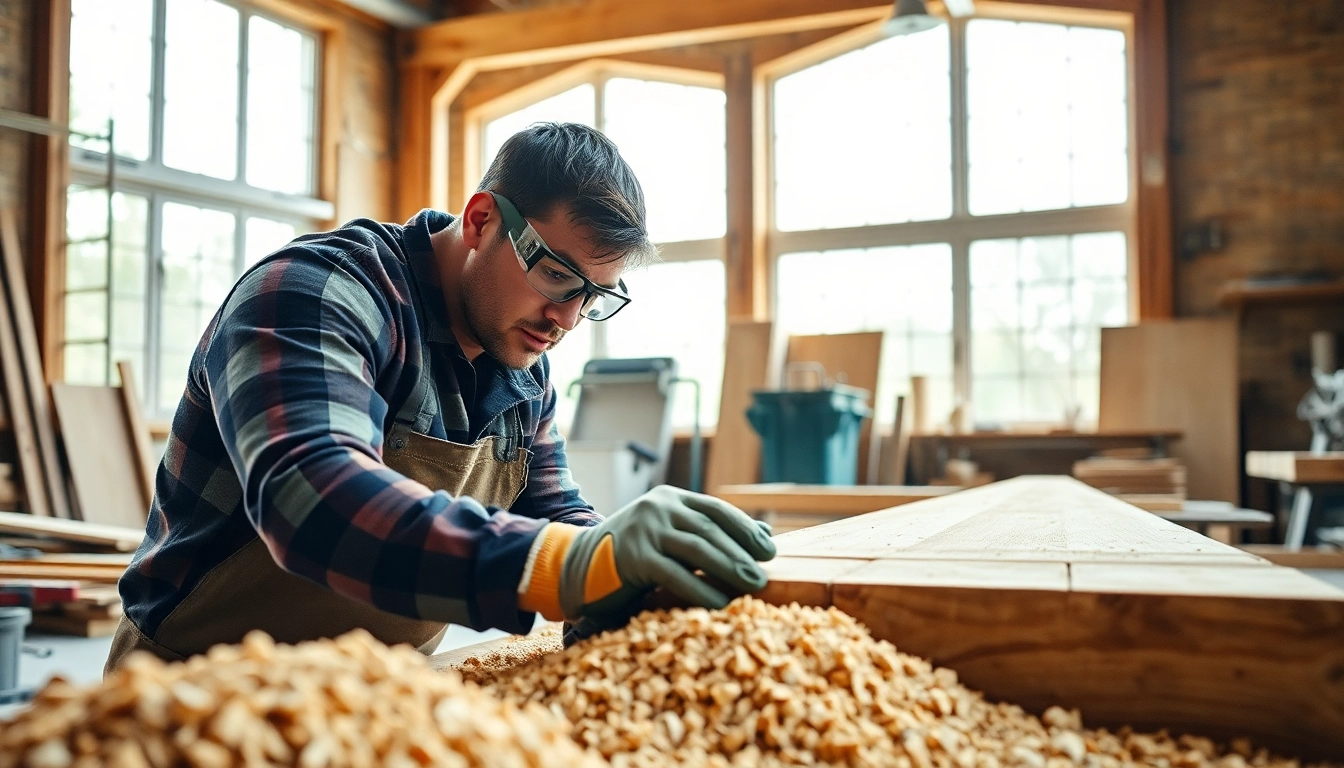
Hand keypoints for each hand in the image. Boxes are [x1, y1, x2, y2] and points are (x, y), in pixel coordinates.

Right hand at [517, 486, 775, 626]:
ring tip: (751, 587)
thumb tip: (765, 537)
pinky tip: (718, 604)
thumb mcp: (670, 537)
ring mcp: (643, 529)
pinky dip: (700, 590)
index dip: (744, 529)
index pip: (715, 509)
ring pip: (696, 548)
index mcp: (669, 498)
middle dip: (741, 553)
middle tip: (764, 575)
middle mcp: (657, 507)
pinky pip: (674, 574)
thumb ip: (708, 534)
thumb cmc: (632, 556)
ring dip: (728, 569)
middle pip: (709, 529)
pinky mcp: (632, 556)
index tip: (769, 550)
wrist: (577, 567)